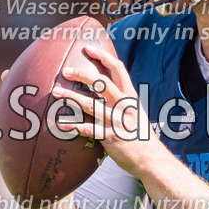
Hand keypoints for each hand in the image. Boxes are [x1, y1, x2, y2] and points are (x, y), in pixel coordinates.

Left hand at [51, 44, 163, 175]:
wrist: (151, 159)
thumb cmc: (140, 136)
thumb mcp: (136, 113)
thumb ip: (122, 101)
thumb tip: (103, 90)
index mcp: (131, 97)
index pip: (119, 69)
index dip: (103, 56)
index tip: (88, 48)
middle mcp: (124, 106)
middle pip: (102, 83)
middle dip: (82, 75)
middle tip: (65, 71)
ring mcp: (118, 121)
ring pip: (91, 105)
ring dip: (71, 98)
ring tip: (56, 93)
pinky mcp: (111, 138)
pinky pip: (89, 130)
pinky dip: (74, 127)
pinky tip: (61, 125)